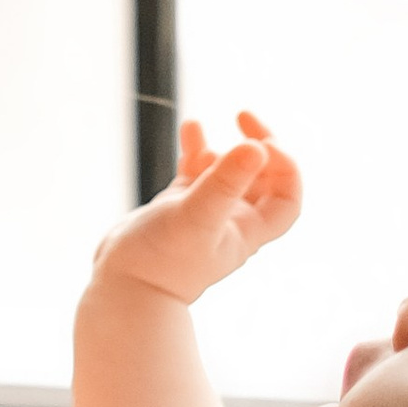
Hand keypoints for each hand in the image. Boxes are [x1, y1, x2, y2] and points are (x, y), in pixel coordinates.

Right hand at [90, 112, 301, 306]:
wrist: (121, 290)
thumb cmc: (160, 262)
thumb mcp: (197, 216)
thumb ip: (225, 182)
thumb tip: (257, 147)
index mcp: (247, 230)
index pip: (286, 196)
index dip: (285, 166)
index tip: (261, 144)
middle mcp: (231, 222)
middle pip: (263, 179)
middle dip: (258, 146)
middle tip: (244, 117)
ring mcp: (203, 214)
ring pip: (226, 172)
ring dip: (222, 147)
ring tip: (200, 128)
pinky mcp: (176, 208)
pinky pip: (195, 173)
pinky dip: (196, 148)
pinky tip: (190, 126)